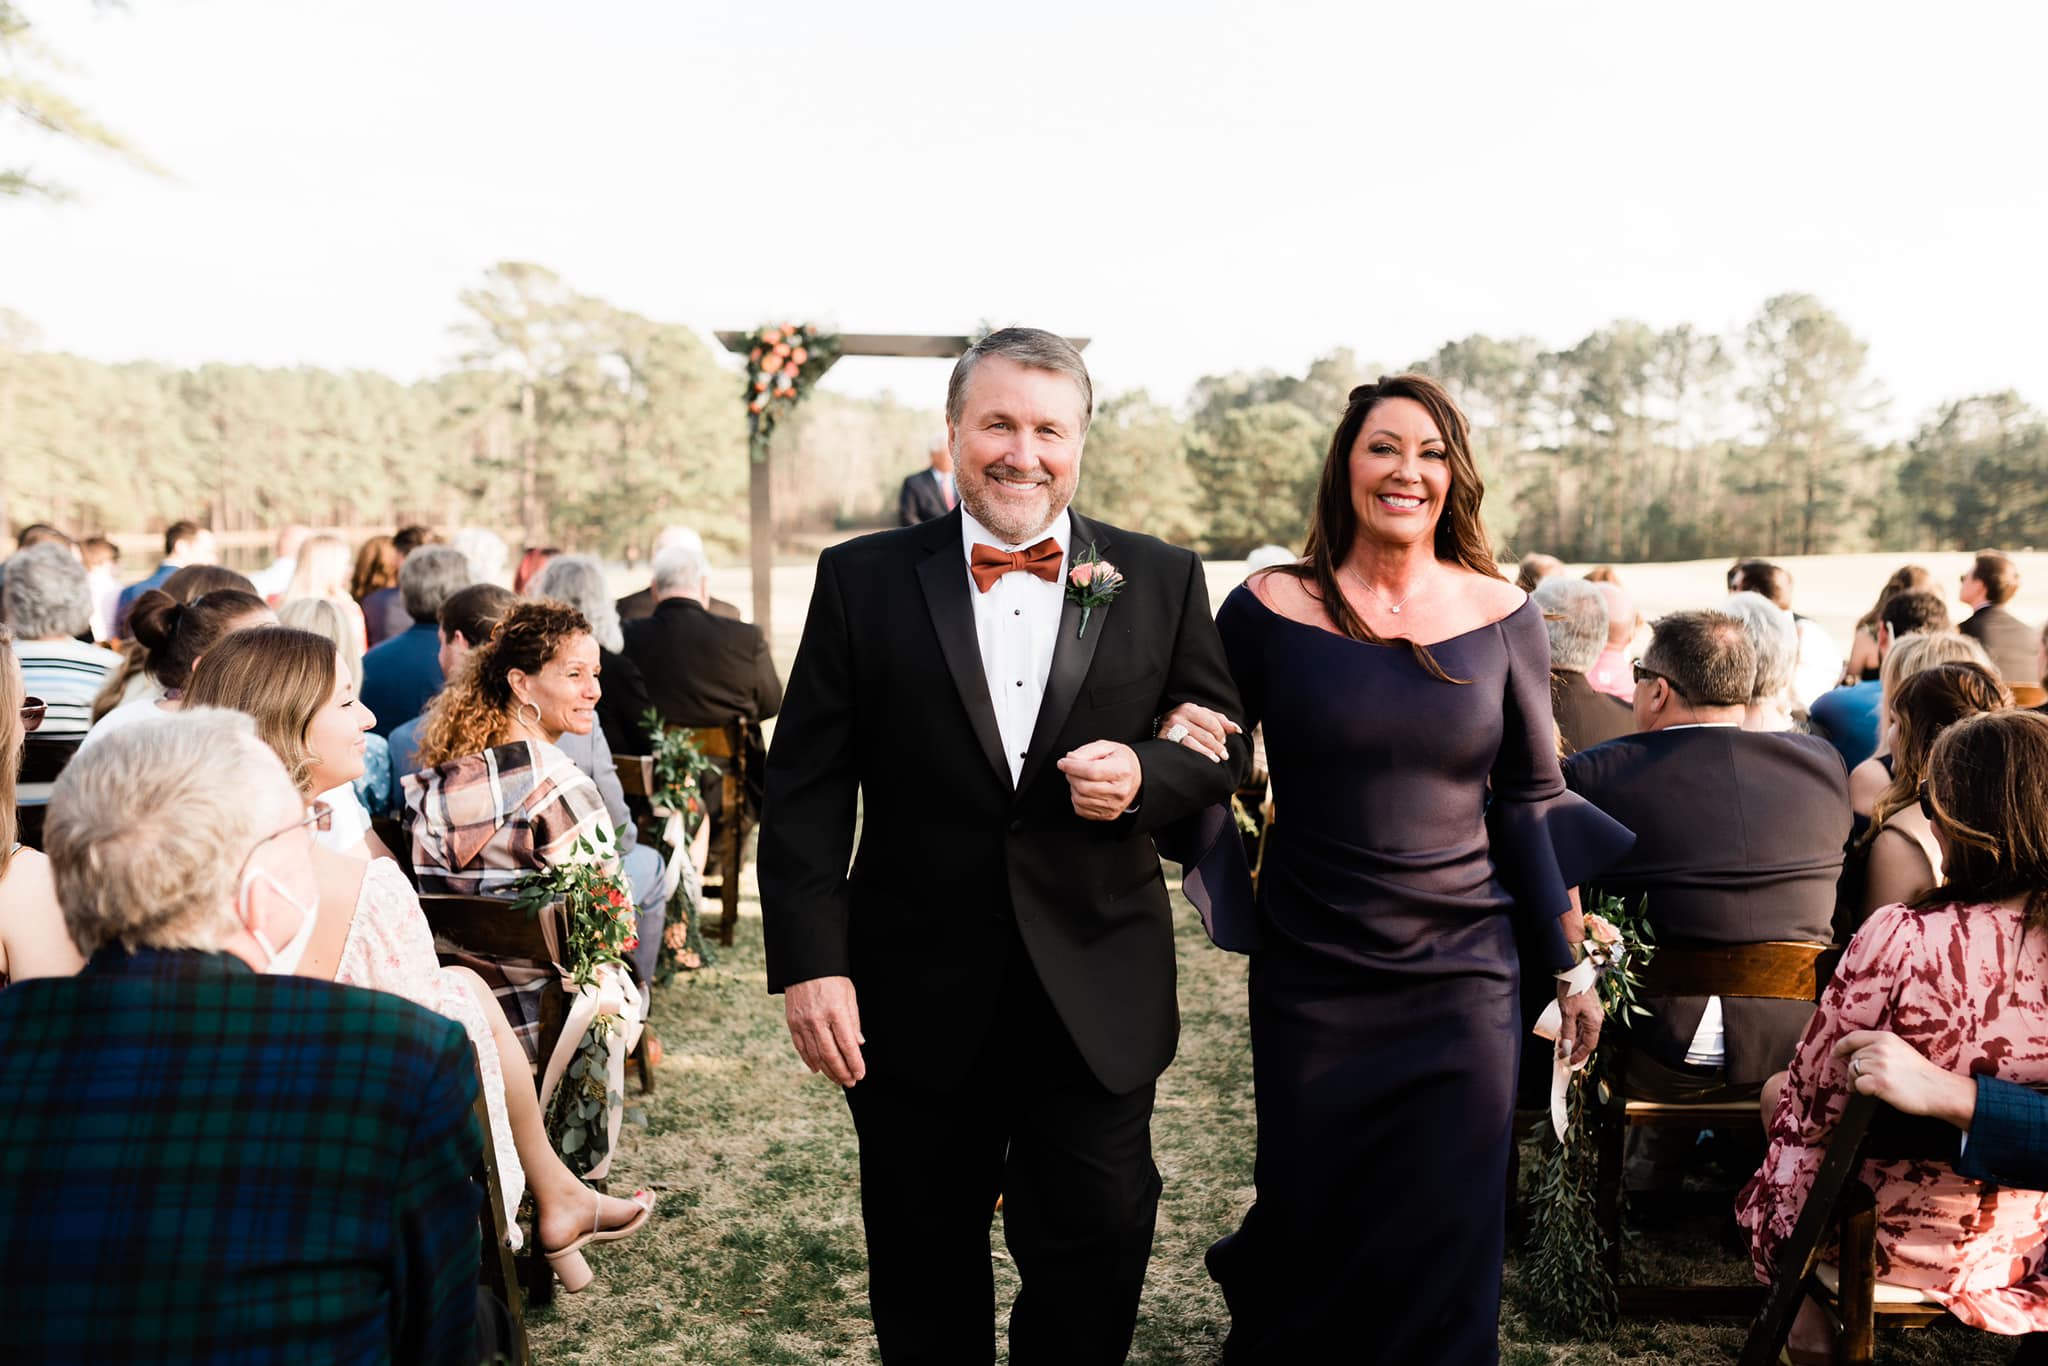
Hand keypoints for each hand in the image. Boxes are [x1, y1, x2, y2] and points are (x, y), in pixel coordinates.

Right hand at [784, 975, 865, 1086]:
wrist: (805, 965)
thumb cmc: (832, 979)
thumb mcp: (849, 996)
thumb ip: (853, 1021)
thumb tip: (858, 1044)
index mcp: (836, 1011)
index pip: (847, 1044)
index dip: (854, 1062)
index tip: (861, 1074)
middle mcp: (818, 1018)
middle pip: (830, 1054)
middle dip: (842, 1071)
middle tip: (850, 1082)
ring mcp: (803, 1022)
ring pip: (815, 1054)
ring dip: (828, 1070)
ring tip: (838, 1079)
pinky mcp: (792, 1022)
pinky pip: (801, 1047)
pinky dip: (810, 1060)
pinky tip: (818, 1069)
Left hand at [1057, 740, 1142, 820]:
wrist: (1136, 776)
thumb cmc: (1120, 761)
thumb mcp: (1107, 747)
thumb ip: (1087, 751)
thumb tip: (1070, 759)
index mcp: (1122, 770)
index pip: (1092, 771)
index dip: (1072, 767)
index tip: (1063, 762)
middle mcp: (1120, 790)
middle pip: (1084, 787)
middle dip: (1071, 776)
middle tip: (1071, 769)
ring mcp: (1115, 805)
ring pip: (1080, 799)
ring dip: (1073, 787)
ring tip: (1079, 778)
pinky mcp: (1108, 815)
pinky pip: (1081, 810)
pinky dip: (1076, 799)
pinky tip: (1083, 790)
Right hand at [1157, 701, 1240, 762]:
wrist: (1157, 738)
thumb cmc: (1181, 728)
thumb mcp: (1198, 720)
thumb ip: (1217, 721)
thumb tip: (1236, 729)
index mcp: (1188, 707)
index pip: (1213, 720)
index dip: (1222, 731)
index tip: (1224, 740)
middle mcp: (1179, 715)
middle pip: (1208, 731)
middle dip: (1219, 743)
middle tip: (1224, 752)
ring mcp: (1172, 728)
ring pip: (1200, 739)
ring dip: (1214, 750)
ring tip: (1220, 757)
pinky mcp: (1167, 740)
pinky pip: (1189, 746)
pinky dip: (1203, 753)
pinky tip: (1211, 759)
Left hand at [1554, 977, 1602, 1067]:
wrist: (1572, 968)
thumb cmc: (1572, 987)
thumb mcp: (1567, 1012)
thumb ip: (1567, 1032)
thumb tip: (1566, 1047)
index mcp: (1595, 1021)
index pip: (1589, 1045)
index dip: (1579, 1055)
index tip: (1570, 1061)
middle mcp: (1596, 1017)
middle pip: (1587, 1039)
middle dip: (1575, 1049)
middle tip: (1564, 1056)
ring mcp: (1592, 1012)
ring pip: (1584, 1031)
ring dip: (1574, 1040)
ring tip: (1562, 1047)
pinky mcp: (1587, 1006)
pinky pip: (1582, 1023)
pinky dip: (1574, 1030)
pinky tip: (1565, 1033)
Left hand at [1832, 1030, 1977, 1128]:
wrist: (1939, 1090)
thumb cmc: (1921, 1073)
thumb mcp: (1900, 1050)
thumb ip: (1879, 1047)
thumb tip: (1854, 1054)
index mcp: (1885, 1038)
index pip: (1853, 1038)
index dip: (1841, 1046)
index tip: (1835, 1054)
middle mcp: (1880, 1049)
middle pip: (1853, 1057)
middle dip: (1853, 1070)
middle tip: (1861, 1080)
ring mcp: (1880, 1065)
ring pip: (1852, 1071)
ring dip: (1855, 1081)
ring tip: (1867, 1087)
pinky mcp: (1880, 1082)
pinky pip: (1858, 1085)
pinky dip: (1861, 1090)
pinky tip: (1872, 1092)